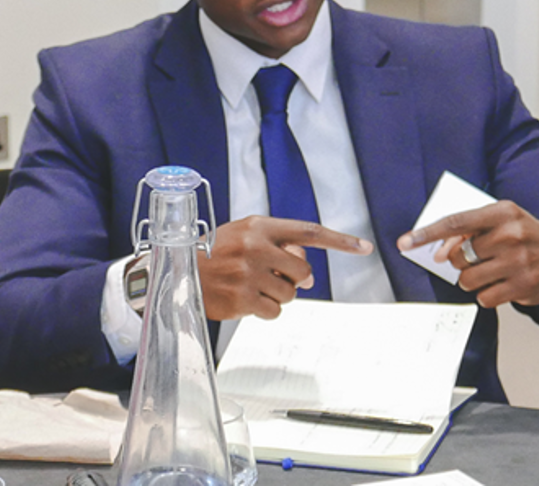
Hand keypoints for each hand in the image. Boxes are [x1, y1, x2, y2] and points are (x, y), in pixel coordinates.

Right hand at [198, 216, 372, 319]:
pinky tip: (246, 301)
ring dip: (276, 296)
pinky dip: (265, 311)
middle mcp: (255, 247)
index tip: (363, 247)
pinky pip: (274, 311)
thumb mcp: (241, 237)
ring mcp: (248, 273)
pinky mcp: (242, 298)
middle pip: (302, 270)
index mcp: (257, 227)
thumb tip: (307, 273)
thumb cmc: (211, 255)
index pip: (308, 232)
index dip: (338, 240)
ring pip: (290, 294)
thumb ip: (275, 247)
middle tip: (272, 278)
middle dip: (293, 279)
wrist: (176, 273)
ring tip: (251, 288)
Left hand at [397, 200, 538, 307]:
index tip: (405, 242)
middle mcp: (512, 236)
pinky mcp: (525, 287)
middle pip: (459, 256)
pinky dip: (486, 294)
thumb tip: (438, 253)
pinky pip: (485, 298)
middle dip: (459, 260)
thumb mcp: (499, 221)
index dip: (426, 234)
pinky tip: (500, 282)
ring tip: (488, 270)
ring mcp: (520, 263)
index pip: (455, 222)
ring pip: (468, 280)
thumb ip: (467, 232)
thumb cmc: (523, 234)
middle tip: (475, 257)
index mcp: (503, 213)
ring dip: (470, 279)